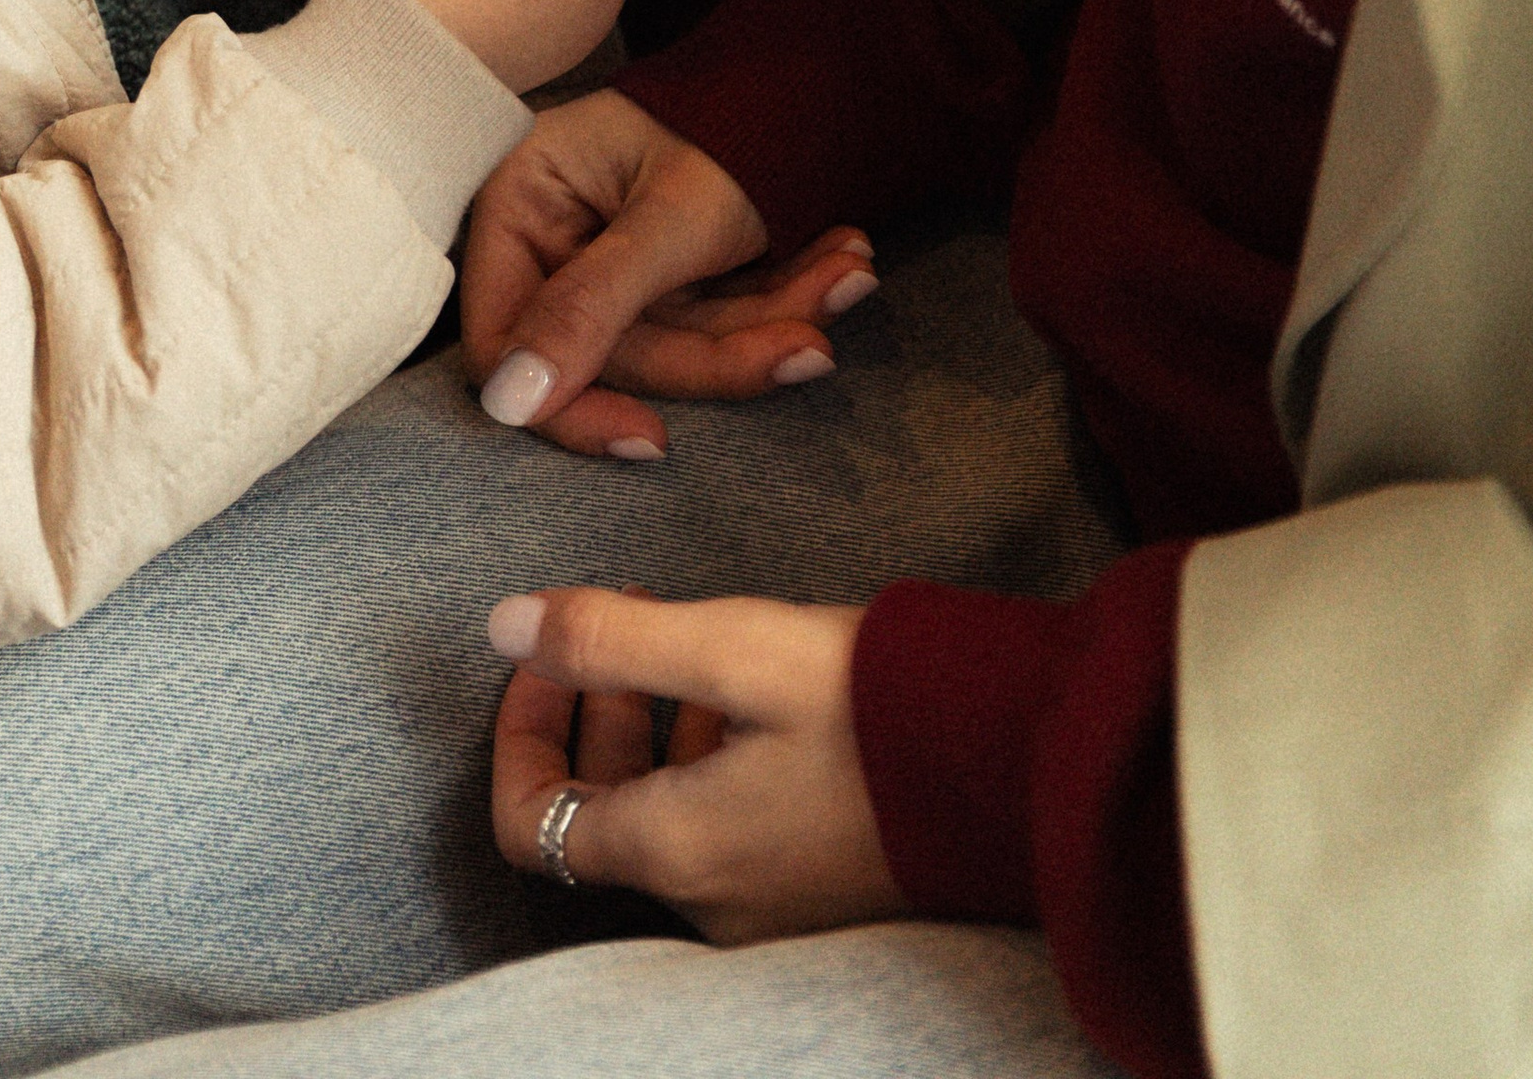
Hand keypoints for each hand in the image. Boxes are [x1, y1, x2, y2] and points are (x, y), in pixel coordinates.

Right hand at [463, 93, 877, 455]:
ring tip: (851, 272)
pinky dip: (784, 301)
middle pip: (614, 354)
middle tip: (813, 343)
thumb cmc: (721, 118)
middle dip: (725, 347)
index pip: (506, 341)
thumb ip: (592, 308)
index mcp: (522, 205)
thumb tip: (507, 405)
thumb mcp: (668, 217)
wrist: (804, 69)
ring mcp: (616, 264)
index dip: (570, 402)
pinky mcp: (672, 281)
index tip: (652, 438)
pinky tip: (842, 263)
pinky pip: (719, 322)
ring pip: (681, 345)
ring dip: (774, 317)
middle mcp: (556, 239)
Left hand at [489, 586, 902, 944]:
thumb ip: (612, 639)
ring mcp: (770, 908)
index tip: (546, 657)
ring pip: (664, 820)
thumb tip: (507, 626)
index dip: (519, 736)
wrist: (1025, 774)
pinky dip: (708, 761)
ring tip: (683, 640)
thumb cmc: (879, 708)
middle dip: (592, 713)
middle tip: (623, 624)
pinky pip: (726, 834)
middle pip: (598, 819)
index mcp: (677, 852)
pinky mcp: (819, 892)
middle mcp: (713, 903)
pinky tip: (750, 699)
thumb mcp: (736, 646)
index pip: (530, 826)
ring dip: (651, 728)